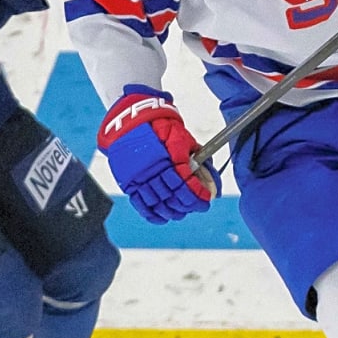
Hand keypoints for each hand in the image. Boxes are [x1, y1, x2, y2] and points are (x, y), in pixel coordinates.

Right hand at [97, 86, 219, 224]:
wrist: (130, 119)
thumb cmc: (159, 126)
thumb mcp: (181, 136)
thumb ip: (194, 154)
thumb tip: (208, 171)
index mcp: (170, 158)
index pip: (187, 186)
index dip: (197, 197)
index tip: (204, 202)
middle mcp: (155, 169)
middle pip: (174, 196)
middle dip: (187, 205)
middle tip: (194, 207)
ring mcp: (140, 177)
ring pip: (158, 203)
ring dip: (171, 211)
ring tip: (179, 212)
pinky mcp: (128, 181)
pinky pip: (140, 203)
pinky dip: (152, 214)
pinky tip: (162, 217)